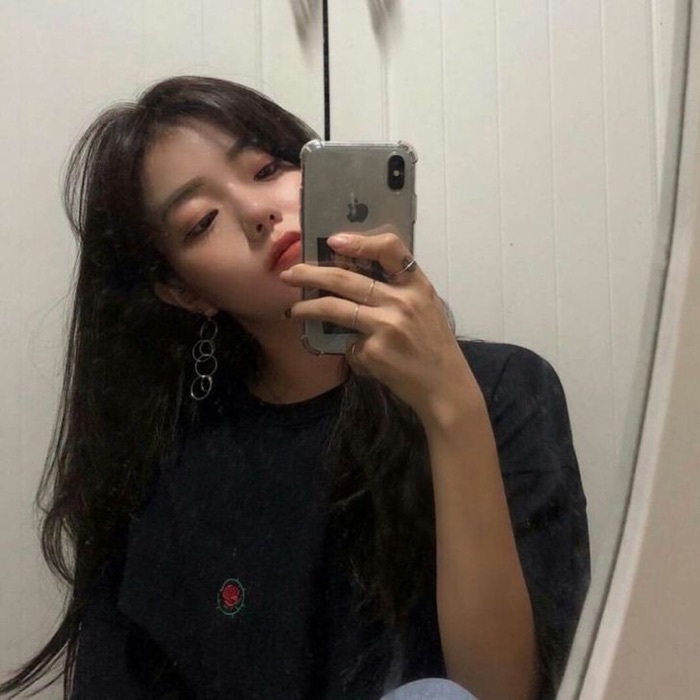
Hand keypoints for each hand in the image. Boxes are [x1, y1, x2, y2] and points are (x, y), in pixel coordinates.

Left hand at [280, 231, 477, 422]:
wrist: (445, 385)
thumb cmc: (433, 344)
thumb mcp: (425, 307)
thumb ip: (397, 290)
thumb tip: (349, 278)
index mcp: (416, 285)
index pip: (390, 248)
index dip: (359, 241)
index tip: (333, 241)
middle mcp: (401, 301)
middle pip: (347, 279)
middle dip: (311, 274)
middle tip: (289, 274)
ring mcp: (386, 326)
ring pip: (335, 308)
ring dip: (308, 308)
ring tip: (295, 310)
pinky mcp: (374, 351)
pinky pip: (348, 344)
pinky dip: (350, 350)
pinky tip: (362, 358)